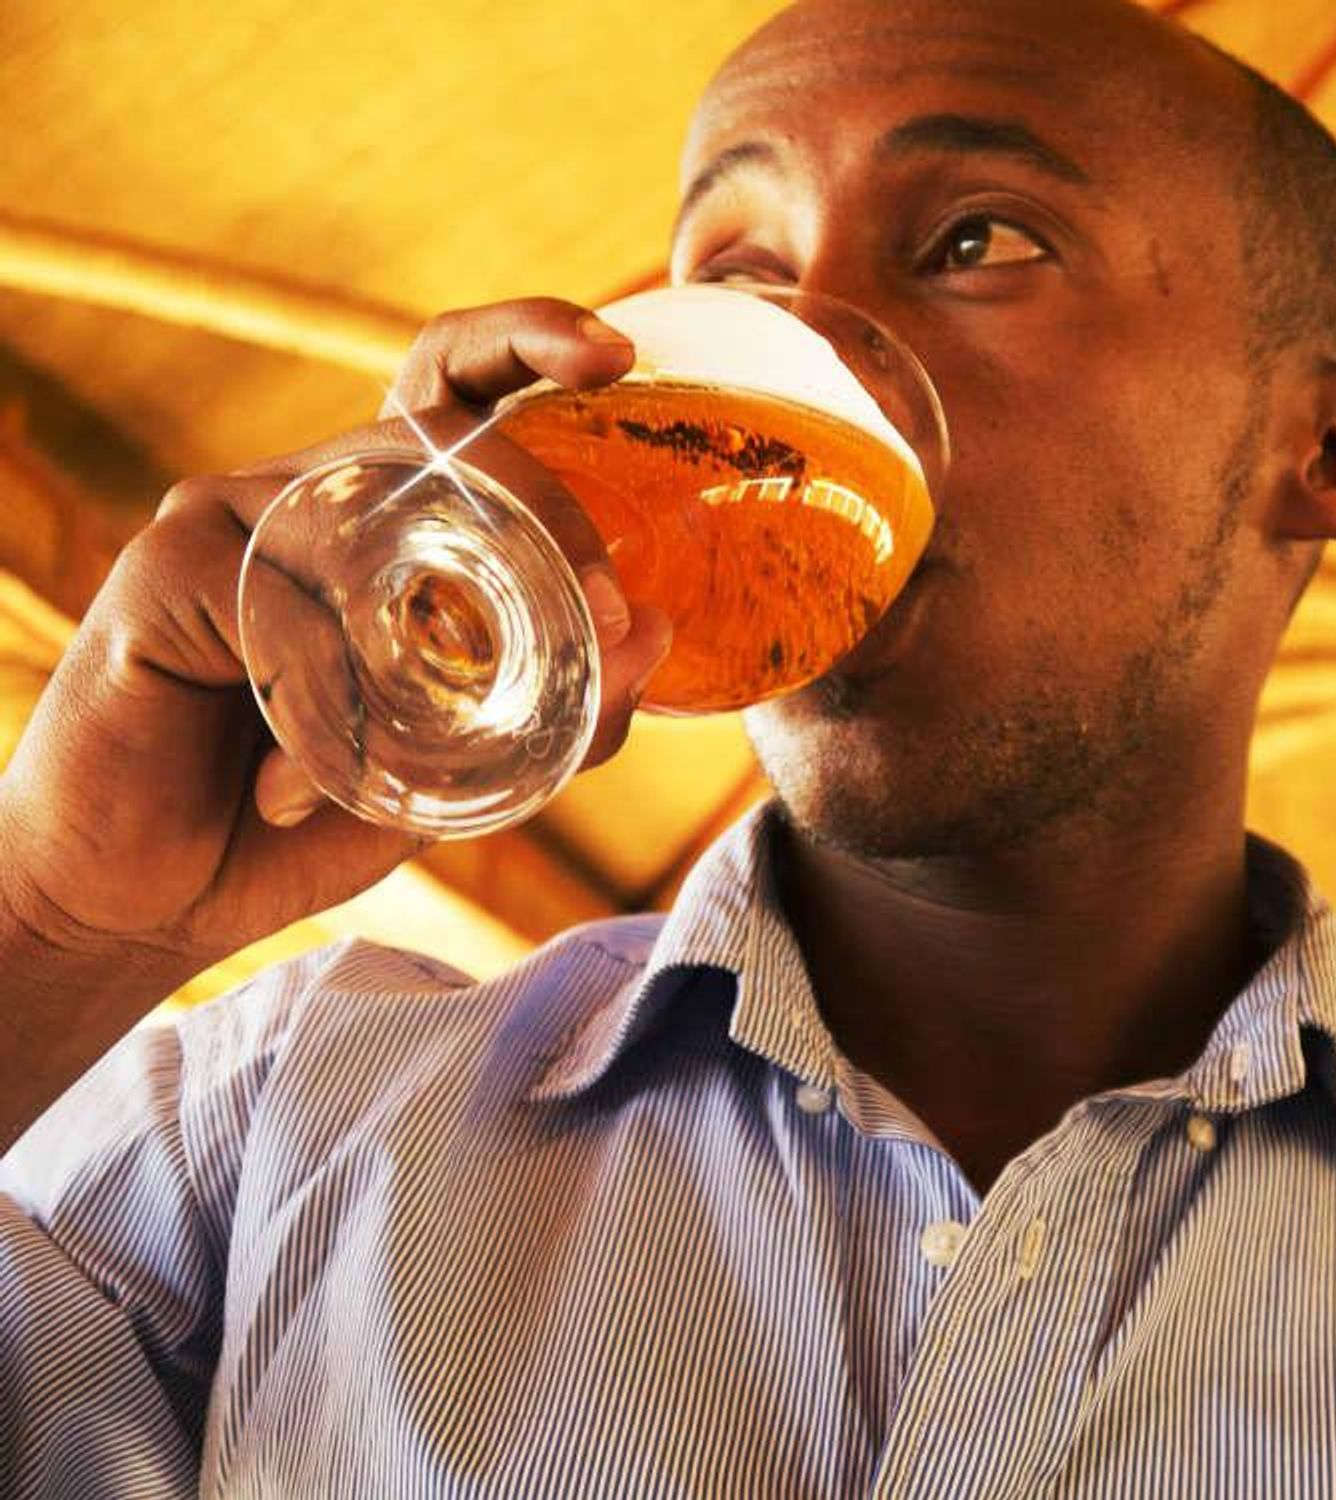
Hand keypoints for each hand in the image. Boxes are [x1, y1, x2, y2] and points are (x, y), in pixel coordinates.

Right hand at [0, 297, 669, 983]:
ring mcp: (233, 512)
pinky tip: (301, 780)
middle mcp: (311, 492)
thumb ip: (565, 710)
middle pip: (437, 433)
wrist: (155, 899)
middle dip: (545, 508)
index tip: (615, 352)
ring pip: (374, 521)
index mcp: (384, 517)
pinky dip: (325, 700)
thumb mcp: (468, 773)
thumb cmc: (308, 819)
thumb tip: (657, 632)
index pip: (457, 389)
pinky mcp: (168, 560)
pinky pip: (289, 604)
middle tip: (608, 606)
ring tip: (413, 751)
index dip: (528, 342)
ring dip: (425, 646)